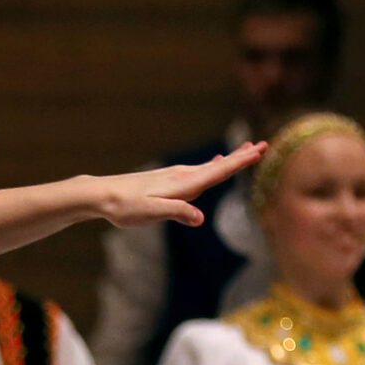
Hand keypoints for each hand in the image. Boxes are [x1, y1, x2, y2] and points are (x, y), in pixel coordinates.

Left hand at [86, 143, 266, 227]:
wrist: (102, 195)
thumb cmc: (125, 207)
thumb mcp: (151, 213)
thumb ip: (176, 213)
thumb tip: (200, 218)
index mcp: (182, 184)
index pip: (217, 171)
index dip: (239, 162)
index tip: (258, 150)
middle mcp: (181, 176)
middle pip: (217, 166)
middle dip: (240, 157)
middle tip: (262, 145)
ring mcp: (174, 176)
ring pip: (208, 167)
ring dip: (229, 159)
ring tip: (246, 151)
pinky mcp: (167, 180)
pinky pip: (197, 171)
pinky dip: (212, 166)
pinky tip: (214, 164)